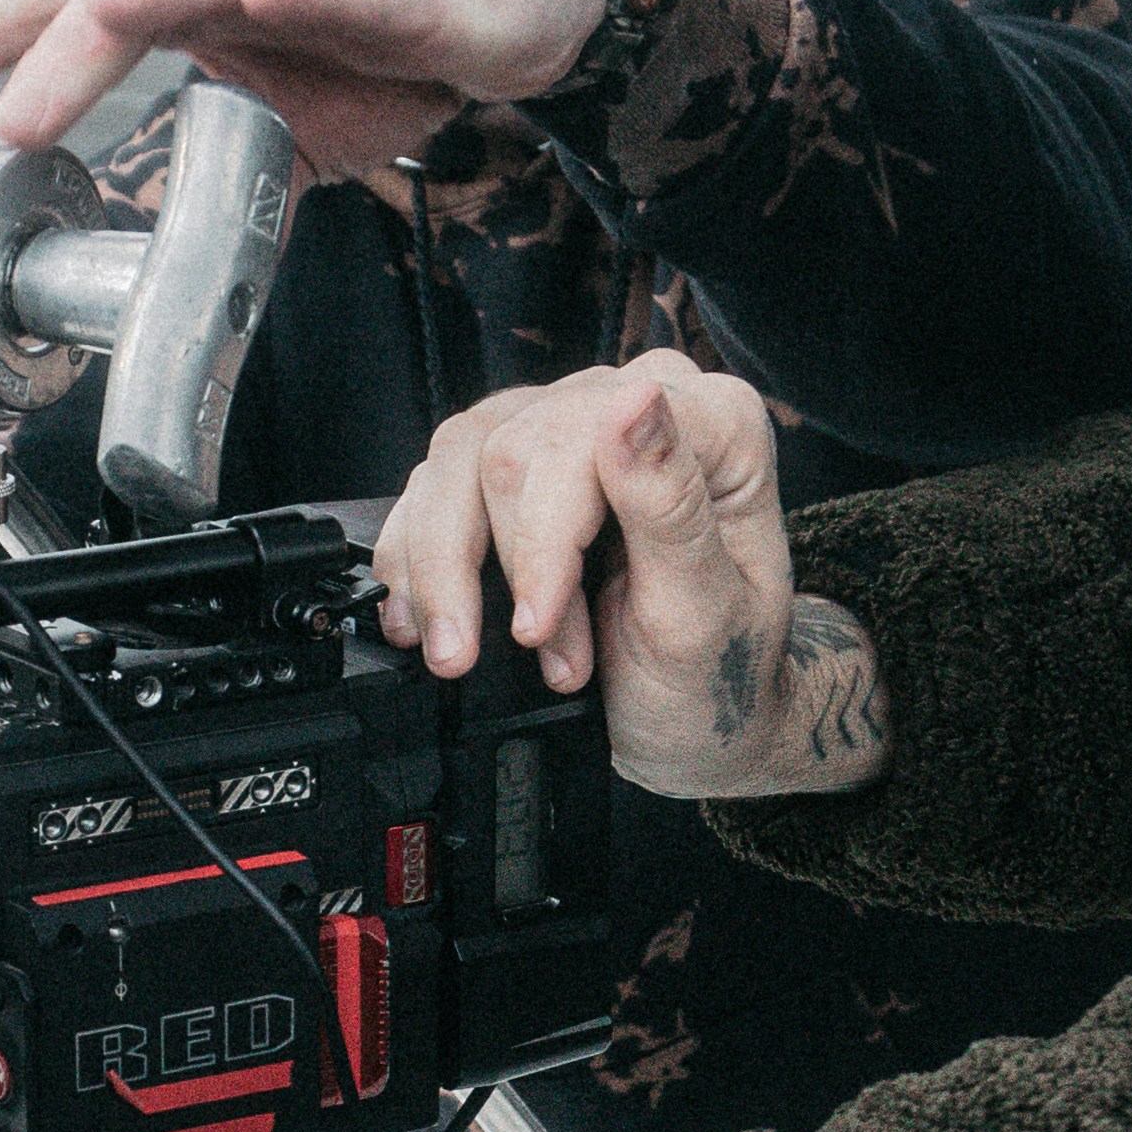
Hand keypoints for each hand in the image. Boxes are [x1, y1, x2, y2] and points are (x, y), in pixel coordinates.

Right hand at [373, 360, 893, 805]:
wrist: (691, 730)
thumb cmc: (714, 678)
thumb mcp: (704, 614)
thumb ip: (668, 503)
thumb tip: (635, 401)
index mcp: (715, 425)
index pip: (588, 432)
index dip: (545, 534)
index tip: (535, 624)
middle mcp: (645, 402)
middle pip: (511, 448)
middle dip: (507, 569)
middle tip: (540, 657)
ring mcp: (573, 428)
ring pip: (456, 461)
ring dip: (447, 571)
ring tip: (466, 653)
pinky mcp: (518, 464)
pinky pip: (432, 483)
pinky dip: (416, 561)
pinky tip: (428, 621)